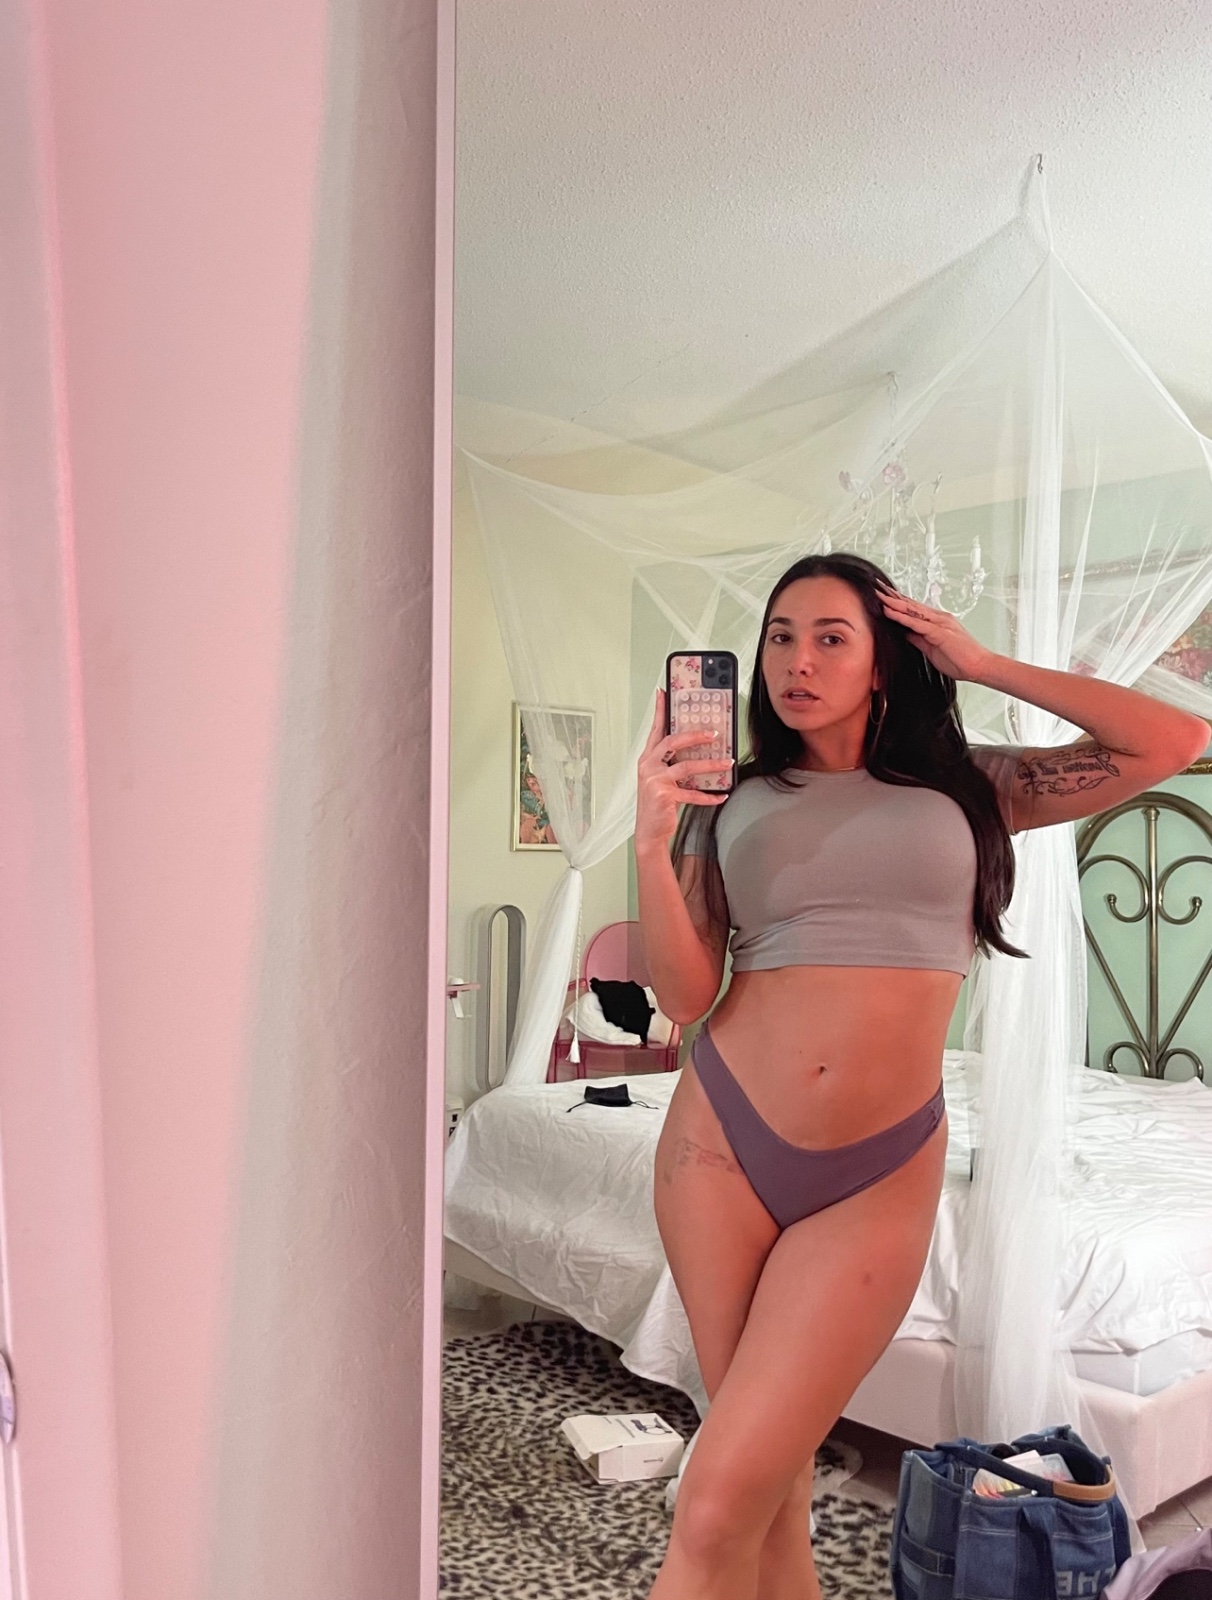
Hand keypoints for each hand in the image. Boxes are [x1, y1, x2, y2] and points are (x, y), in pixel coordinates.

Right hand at [635, 690, 729, 853]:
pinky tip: (722, 795)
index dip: (659, 710)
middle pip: (671, 742)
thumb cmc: (658, 803)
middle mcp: (648, 766)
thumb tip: (700, 749)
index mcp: (647, 758)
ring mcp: (654, 781)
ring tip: (727, 763)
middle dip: (694, 735)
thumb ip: (673, 762)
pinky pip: (692, 794)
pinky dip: (709, 796)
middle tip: (714, 733)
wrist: (649, 832)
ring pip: (686, 766)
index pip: (655, 729)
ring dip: (710, 765)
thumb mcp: (661, 778)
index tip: (663, 692)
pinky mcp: (664, 796)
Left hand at [879, 589, 992, 681]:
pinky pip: (917, 623)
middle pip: (910, 604)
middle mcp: (938, 618)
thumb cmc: (960, 660)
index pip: (913, 609)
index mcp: (937, 621)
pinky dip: (902, 617)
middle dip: (891, 596)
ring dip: (893, 602)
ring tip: (877, 595)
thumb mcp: (931, 649)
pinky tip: (890, 612)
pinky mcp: (940, 632)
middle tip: (875, 587)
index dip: (896, 602)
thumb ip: (918, 639)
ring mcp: (940, 623)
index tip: (881, 596)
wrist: (980, 667)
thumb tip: (904, 633)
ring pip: (912, 610)